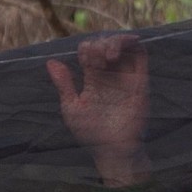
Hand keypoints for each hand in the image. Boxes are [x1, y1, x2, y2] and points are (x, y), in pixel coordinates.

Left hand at [48, 32, 150, 186]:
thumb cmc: (91, 133)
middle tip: (96, 60)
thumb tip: (51, 62)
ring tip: (108, 55)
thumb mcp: (72, 107)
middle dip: (99, 45)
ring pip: (123, 46)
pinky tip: (122, 47)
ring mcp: (125, 77)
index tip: (85, 62)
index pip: (90, 52)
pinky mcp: (140, 81)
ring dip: (115, 42)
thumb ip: (64, 84)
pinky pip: (140, 55)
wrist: (112, 149)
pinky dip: (133, 44)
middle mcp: (110, 75)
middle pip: (105, 45)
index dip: (86, 49)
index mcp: (93, 79)